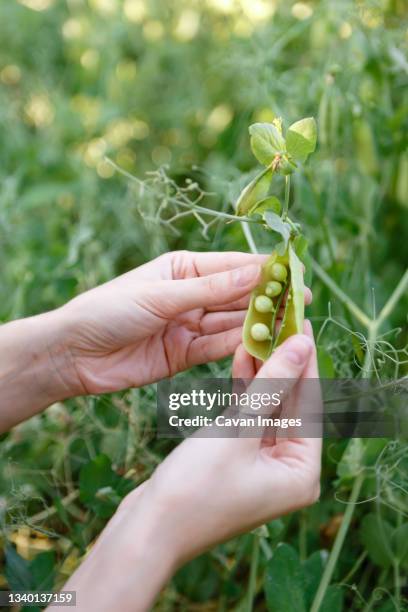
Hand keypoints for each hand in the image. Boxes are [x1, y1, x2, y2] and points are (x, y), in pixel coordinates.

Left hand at [52, 250, 311, 395]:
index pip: (231, 266)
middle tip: (302, 303)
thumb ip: (212, 289)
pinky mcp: (185, 354)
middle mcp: (189, 295)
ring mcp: (188, 325)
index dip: (264, 270)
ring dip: (258, 325)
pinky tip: (263, 346)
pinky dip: (239, 347)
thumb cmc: (109, 310)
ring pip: (231, 324)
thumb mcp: (162, 295)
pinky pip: (218, 348)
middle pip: (236, 296)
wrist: (74, 354)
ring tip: (291, 326)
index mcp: (182, 268)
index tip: (295, 272)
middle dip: (268, 299)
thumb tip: (258, 271)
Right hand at [59, 325, 320, 611]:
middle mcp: (288, 471)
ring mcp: (262, 466)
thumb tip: (302, 345)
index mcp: (302, 473)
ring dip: (263, 373)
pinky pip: (249, 418)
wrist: (148, 528)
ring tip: (260, 332)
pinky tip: (243, 359)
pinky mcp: (237, 459)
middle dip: (284, 364)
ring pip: (268, 408)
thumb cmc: (195, 488)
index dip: (306, 361)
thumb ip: (272, 384)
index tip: (304, 325)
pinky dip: (246, 392)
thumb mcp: (239, 429)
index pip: (310, 404)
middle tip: (281, 322)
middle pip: (291, 405)